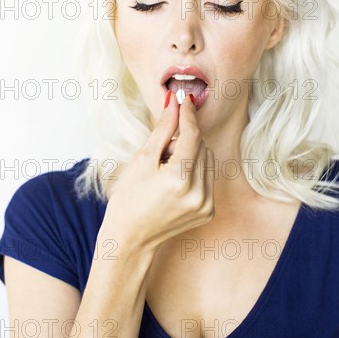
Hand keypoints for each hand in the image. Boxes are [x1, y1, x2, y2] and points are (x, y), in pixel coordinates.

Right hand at [104, 91, 214, 250]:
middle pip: (201, 145)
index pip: (192, 135)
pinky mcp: (209, 212)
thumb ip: (163, 129)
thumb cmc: (129, 199)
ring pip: (208, 159)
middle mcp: (198, 193)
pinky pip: (209, 177)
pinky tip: (175, 184)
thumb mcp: (142, 159)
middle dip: (182, 142)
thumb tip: (175, 102)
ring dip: (191, 156)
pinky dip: (195, 172)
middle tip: (161, 156)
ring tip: (167, 172)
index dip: (188, 114)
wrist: (130, 239)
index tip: (184, 99)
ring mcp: (206, 205)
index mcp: (179, 179)